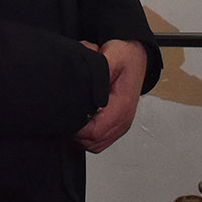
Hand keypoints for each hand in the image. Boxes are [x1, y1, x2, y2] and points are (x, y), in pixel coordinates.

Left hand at [74, 39, 145, 153]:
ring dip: (80, 137)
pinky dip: (87, 137)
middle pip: (93, 143)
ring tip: (72, 118)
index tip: (66, 115)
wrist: (137, 59)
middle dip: (75, 134)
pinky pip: (100, 141)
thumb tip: (88, 81)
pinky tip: (81, 122)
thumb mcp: (113, 56)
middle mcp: (124, 119)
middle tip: (65, 117)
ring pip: (95, 145)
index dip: (77, 128)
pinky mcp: (117, 125)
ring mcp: (121, 124)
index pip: (95, 132)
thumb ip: (100, 69)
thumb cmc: (125, 58)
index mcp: (122, 106)